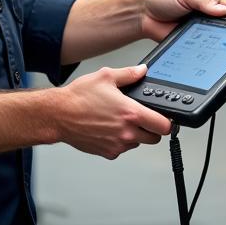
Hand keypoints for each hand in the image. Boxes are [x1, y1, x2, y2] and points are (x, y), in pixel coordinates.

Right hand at [55, 65, 171, 159]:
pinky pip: (122, 149)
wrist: (58, 115)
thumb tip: (142, 71)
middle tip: (143, 118)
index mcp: (131, 113)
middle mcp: (126, 132)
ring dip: (135, 135)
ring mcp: (117, 145)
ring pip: (138, 144)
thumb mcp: (106, 77)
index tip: (164, 117)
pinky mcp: (107, 152)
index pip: (163, 126)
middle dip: (152, 129)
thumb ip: (129, 74)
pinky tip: (109, 128)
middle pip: (154, 138)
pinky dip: (120, 141)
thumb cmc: (79, 97)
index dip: (167, 122)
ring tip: (121, 120)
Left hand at [139, 0, 225, 41]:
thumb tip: (225, 9)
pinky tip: (206, 49)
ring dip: (217, 40)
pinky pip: (203, 48)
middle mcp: (207, 16)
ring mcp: (200, 31)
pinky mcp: (193, 43)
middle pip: (225, 25)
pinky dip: (206, 49)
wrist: (145, 16)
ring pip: (216, 38)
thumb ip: (204, 2)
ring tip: (217, 41)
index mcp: (209, 1)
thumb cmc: (163, 0)